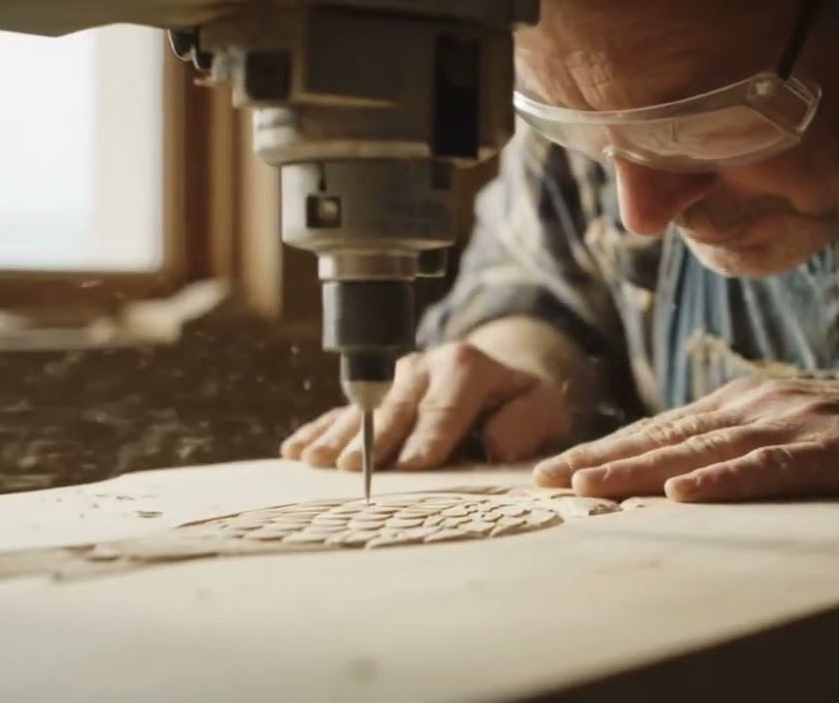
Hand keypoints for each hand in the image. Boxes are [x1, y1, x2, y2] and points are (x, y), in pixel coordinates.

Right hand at [281, 342, 571, 470]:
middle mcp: (424, 367)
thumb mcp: (544, 407)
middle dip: (374, 440)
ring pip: (363, 410)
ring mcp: (394, 379)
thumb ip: (526, 423)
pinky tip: (294, 449)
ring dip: (337, 436)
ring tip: (314, 461)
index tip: (411, 466)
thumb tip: (496, 444)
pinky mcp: (374, 394)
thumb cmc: (522, 404)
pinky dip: (318, 430)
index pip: (445, 409)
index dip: (427, 438)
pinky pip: (342, 411)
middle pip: (396, 409)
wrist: (500, 378)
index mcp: (467, 368)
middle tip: (353, 469)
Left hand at [533, 377, 838, 502]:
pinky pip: (763, 468)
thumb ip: (734, 441)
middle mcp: (753, 406)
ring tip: (587, 486)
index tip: (556, 468)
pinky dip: (721, 481)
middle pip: (662, 436)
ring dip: (638, 470)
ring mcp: (787, 423)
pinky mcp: (825, 449)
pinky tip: (682, 494)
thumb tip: (674, 467)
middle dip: (599, 458)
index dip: (604, 448)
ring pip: (698, 450)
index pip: (657, 428)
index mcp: (740, 402)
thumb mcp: (785, 428)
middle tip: (546, 479)